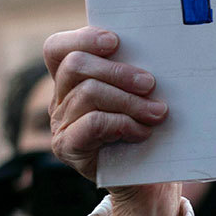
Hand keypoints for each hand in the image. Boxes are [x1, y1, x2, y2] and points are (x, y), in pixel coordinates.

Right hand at [44, 26, 167, 181]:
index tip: (116, 41)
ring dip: (130, 101)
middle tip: (150, 84)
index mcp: (74, 78)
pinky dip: (123, 123)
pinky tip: (142, 131)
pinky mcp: (67, 146)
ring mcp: (60, 123)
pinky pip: (92, 123)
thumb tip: (157, 49)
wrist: (146, 177)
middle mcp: (60, 98)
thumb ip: (134, 71)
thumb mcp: (140, 93)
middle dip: (118, 71)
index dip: (83, 38)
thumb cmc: (146, 125)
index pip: (58, 48)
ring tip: (157, 113)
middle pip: (75, 65)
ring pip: (88, 93)